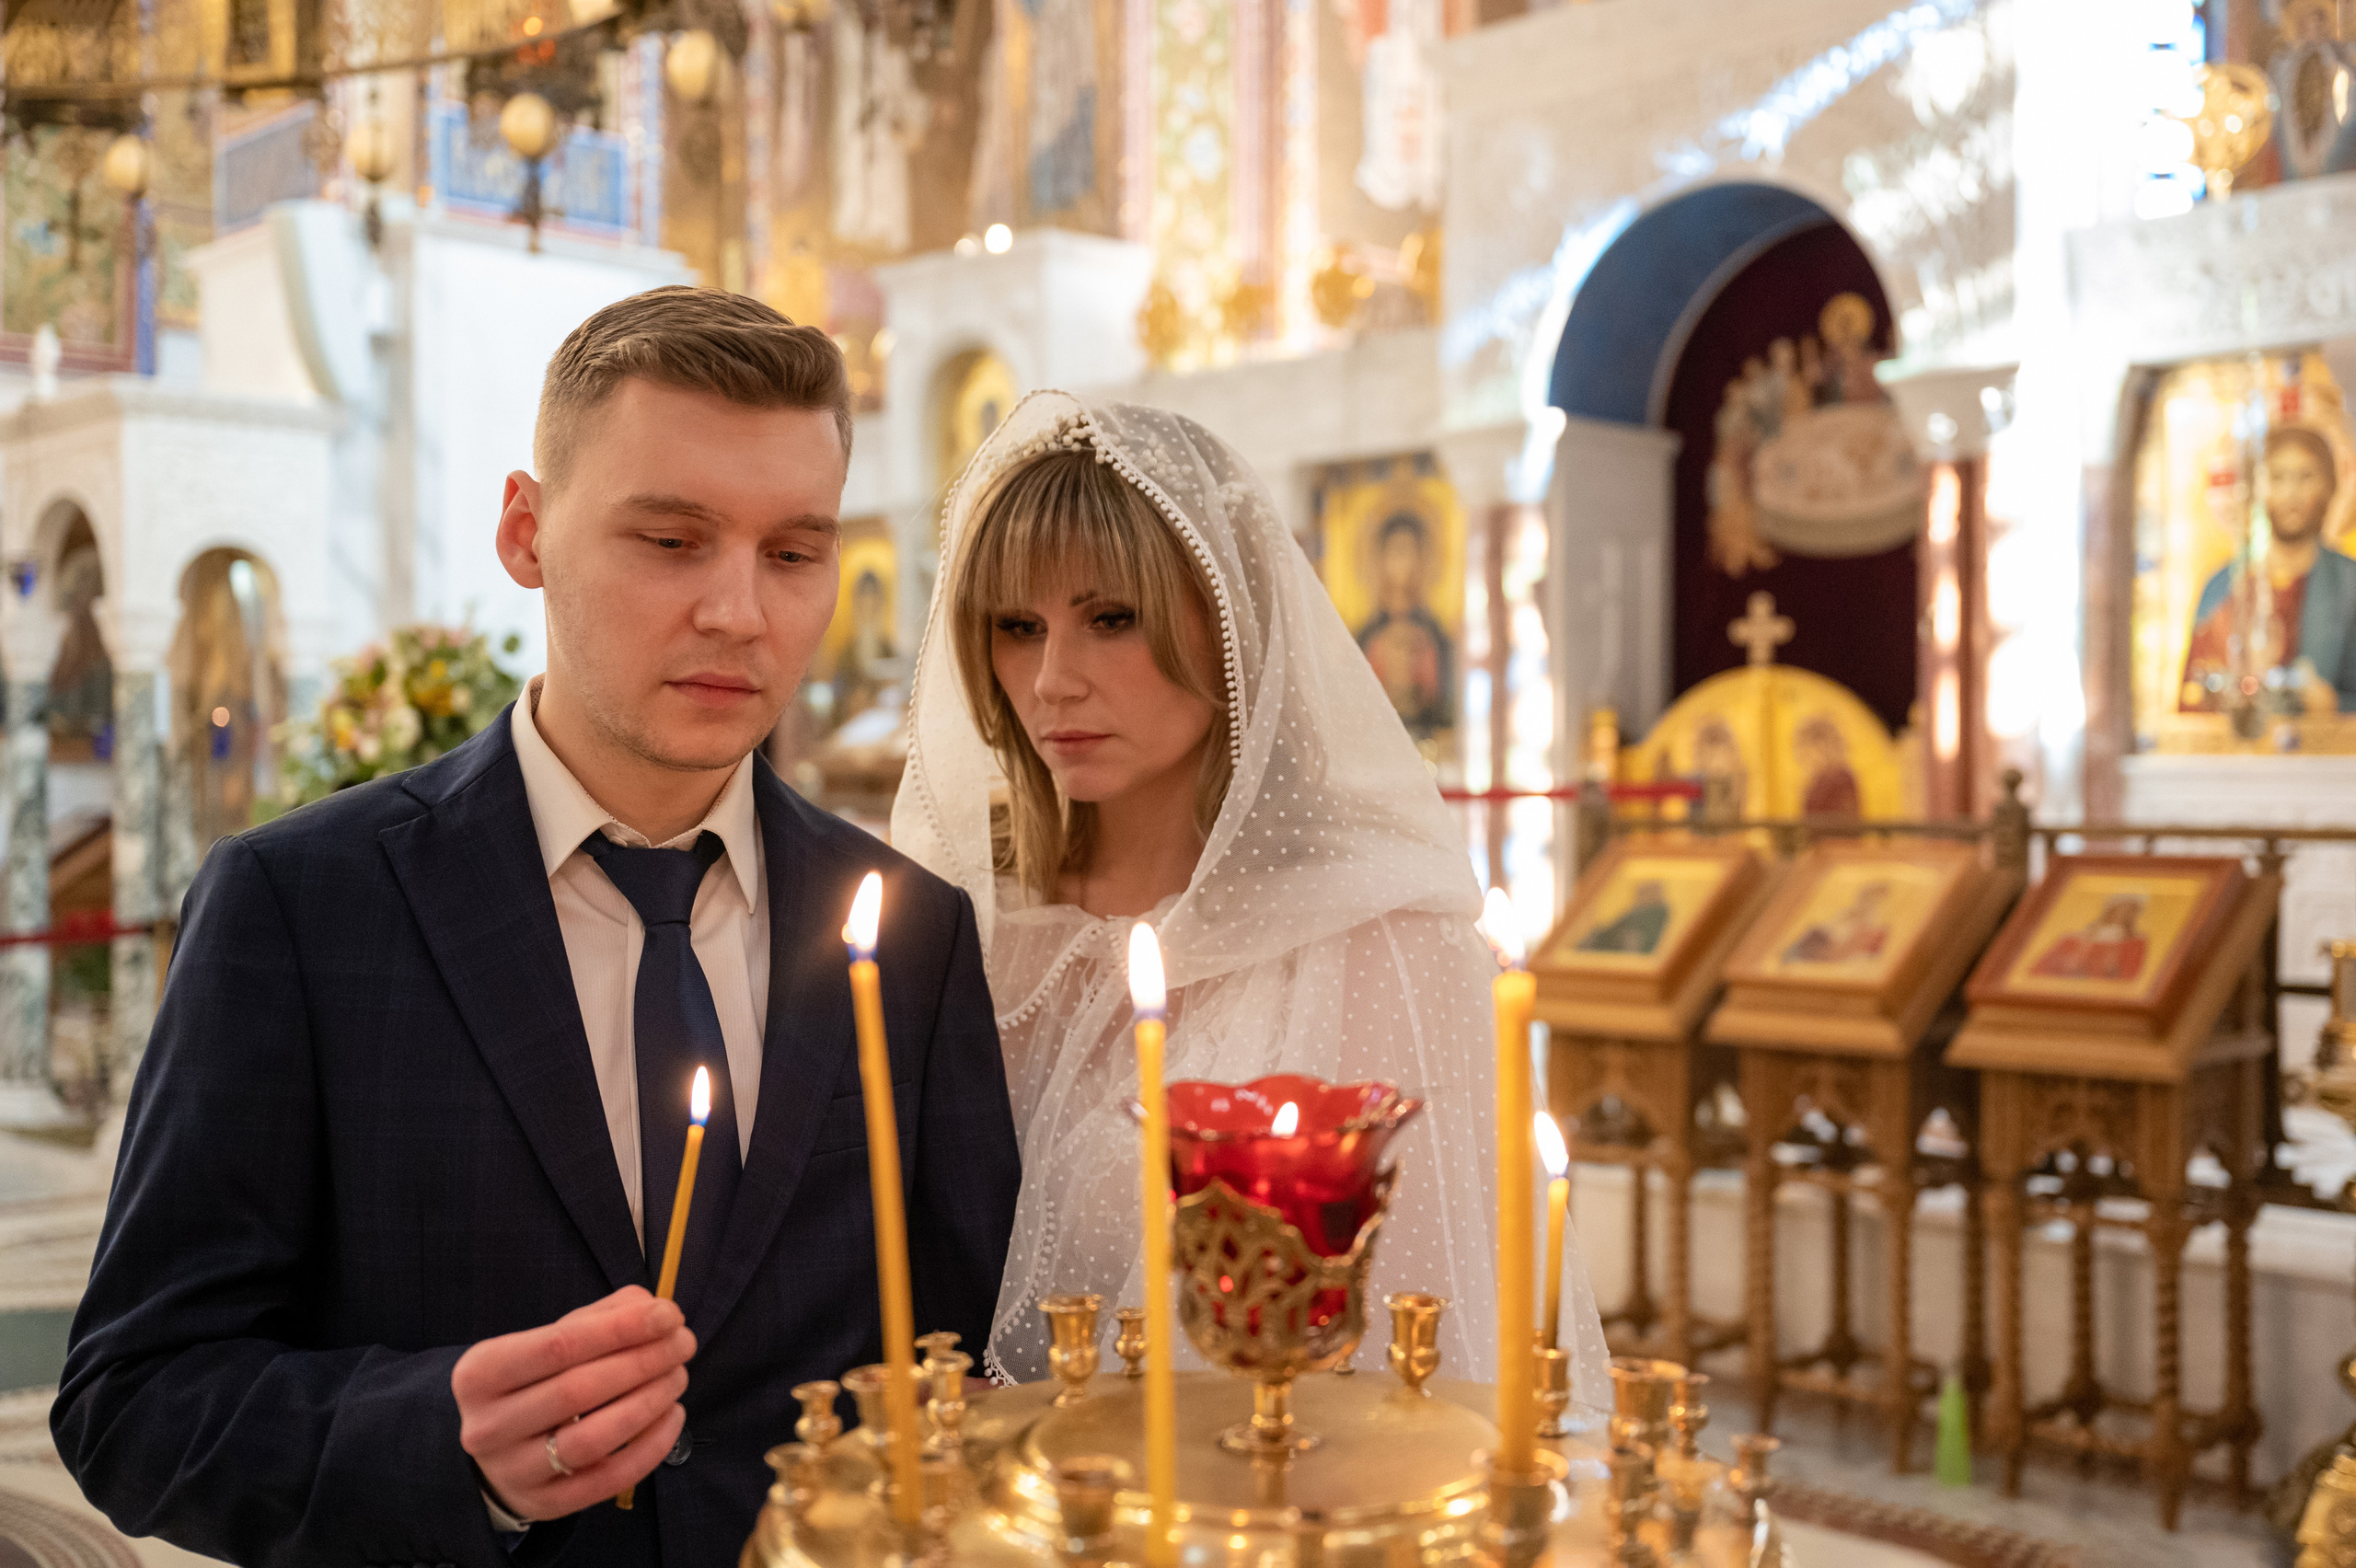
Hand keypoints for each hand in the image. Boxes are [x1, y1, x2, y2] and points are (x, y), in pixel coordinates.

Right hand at [453, 1285, 695, 1522]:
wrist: (495, 1448)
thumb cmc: (532, 1381)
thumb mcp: (547, 1341)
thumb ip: (599, 1318)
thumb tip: (654, 1311)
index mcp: (480, 1373)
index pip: (558, 1346)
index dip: (620, 1328)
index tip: (668, 1314)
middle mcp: (488, 1426)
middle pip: (578, 1390)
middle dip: (643, 1361)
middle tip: (684, 1343)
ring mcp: (513, 1472)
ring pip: (593, 1438)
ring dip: (649, 1402)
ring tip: (678, 1376)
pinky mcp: (545, 1504)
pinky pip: (608, 1480)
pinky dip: (651, 1447)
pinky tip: (673, 1415)